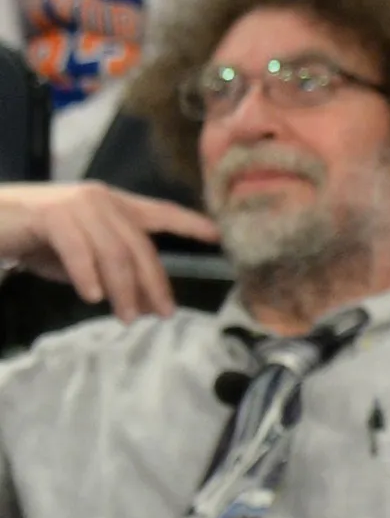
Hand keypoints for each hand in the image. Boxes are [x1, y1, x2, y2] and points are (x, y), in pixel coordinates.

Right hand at [0, 182, 216, 321]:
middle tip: (161, 315)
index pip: (161, 212)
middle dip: (154, 284)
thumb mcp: (91, 262)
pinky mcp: (50, 214)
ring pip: (113, 253)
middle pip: (140, 247)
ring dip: (122, 290)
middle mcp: (101, 200)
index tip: (218, 235)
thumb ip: (120, 277)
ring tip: (124, 318)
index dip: (190, 224)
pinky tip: (91, 297)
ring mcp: (76, 204)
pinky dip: (88, 276)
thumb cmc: (43, 243)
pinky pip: (79, 250)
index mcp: (115, 207)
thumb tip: (148, 307)